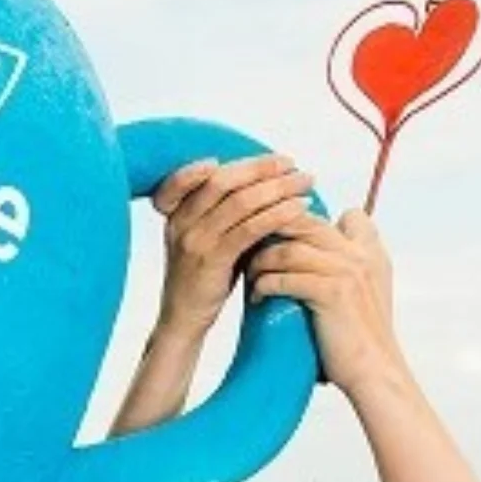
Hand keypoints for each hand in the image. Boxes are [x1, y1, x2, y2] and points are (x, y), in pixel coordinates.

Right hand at [149, 154, 314, 340]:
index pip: (183, 178)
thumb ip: (223, 213)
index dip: (214, 165)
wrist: (185, 320)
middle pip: (222, 181)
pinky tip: (300, 207)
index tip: (236, 162)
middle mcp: (181, 223)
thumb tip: (264, 184)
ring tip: (305, 182)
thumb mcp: (205, 239)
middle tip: (291, 164)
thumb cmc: (204, 277)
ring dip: (278, 187)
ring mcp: (195, 241)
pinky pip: (251, 228)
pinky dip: (279, 213)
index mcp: (175, 215)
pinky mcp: (213, 260)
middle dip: (261, 168)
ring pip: (241, 201)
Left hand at [246, 209, 406, 400]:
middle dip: (271, 232)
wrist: (372, 371)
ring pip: (288, 249)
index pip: (344, 214)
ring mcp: (347, 270)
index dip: (310, 217)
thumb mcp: (360, 294)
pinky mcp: (331, 292)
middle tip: (248, 248)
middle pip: (306, 222)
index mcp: (370, 251)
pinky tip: (256, 298)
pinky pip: (284, 278)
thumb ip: (346, 269)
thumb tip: (310, 255)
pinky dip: (263, 286)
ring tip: (249, 277)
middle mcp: (360, 254)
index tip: (282, 233)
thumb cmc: (356, 338)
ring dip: (260, 262)